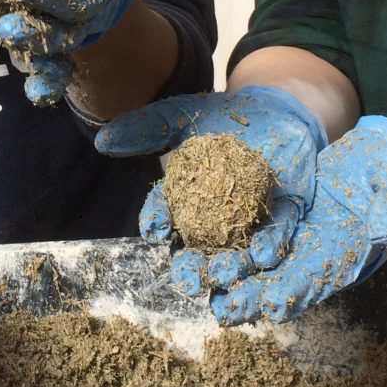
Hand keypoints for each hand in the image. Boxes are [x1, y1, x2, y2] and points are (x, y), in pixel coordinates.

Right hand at [95, 86, 327, 315]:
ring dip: (229, 269)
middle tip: (187, 276)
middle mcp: (212, 220)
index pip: (163, 215)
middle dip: (190, 268)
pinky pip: (277, 237)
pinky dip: (270, 247)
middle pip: (196, 250)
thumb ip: (146, 127)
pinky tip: (264, 254)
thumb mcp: (182, 116)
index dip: (156, 223)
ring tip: (222, 274)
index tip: (154, 229)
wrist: (273, 109)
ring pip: (235, 255)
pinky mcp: (282, 219)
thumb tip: (104, 140)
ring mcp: (247, 223)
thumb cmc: (220, 116)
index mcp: (182, 200)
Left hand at [209, 115, 386, 324]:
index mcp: (349, 251)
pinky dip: (234, 240)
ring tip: (204, 283)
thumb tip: (377, 231)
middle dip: (254, 295)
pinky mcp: (289, 214)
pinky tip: (206, 246)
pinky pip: (258, 230)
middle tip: (223, 308)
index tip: (270, 305)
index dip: (295, 292)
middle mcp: (321, 250)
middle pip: (283, 279)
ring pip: (264, 259)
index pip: (319, 278)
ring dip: (236, 272)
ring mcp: (302, 233)